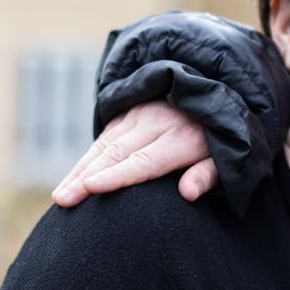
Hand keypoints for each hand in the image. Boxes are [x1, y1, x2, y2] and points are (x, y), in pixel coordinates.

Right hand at [51, 101, 217, 205]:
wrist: (217, 88)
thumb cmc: (222, 138)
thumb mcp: (228, 157)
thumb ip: (209, 175)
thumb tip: (188, 193)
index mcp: (183, 137)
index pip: (145, 160)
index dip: (117, 175)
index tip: (91, 187)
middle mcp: (157, 122)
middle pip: (117, 153)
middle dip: (86, 177)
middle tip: (64, 201)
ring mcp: (141, 112)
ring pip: (105, 143)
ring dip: (79, 169)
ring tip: (61, 195)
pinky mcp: (131, 108)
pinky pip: (104, 135)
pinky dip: (87, 157)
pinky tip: (72, 178)